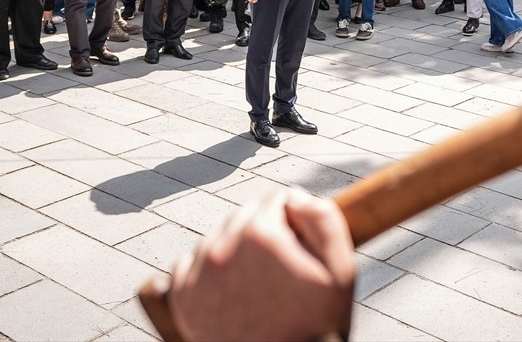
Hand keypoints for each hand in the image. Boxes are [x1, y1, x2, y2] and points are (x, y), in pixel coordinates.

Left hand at [163, 190, 354, 341]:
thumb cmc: (316, 324)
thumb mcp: (339, 268)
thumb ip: (321, 217)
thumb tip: (294, 197)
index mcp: (260, 235)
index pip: (276, 199)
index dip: (294, 220)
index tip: (299, 245)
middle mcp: (222, 248)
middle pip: (246, 215)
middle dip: (264, 232)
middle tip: (281, 267)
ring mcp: (198, 275)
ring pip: (217, 237)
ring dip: (235, 248)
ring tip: (257, 281)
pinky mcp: (182, 299)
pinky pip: (190, 265)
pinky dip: (208, 271)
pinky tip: (231, 290)